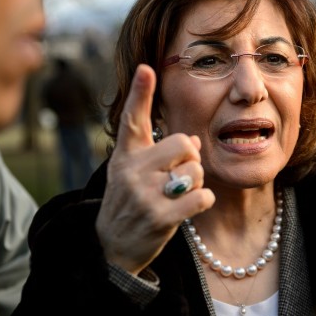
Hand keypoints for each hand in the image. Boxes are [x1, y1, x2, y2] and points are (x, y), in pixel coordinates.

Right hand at [95, 64, 214, 273]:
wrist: (113, 246)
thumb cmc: (131, 202)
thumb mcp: (133, 172)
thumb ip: (160, 152)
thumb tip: (195, 142)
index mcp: (126, 155)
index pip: (133, 119)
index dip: (140, 92)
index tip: (146, 69)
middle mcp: (131, 170)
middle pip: (184, 144)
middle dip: (190, 160)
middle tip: (178, 176)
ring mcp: (144, 194)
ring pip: (195, 170)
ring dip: (195, 183)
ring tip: (176, 196)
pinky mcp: (159, 217)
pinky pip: (201, 196)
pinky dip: (202, 201)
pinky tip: (187, 208)